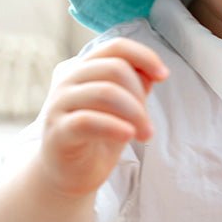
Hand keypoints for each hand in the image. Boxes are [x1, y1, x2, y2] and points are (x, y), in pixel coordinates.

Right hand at [39, 38, 168, 197]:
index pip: (116, 47)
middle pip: (115, 68)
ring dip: (135, 114)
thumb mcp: (124, 108)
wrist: (70, 174)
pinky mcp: (57, 131)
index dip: (144, 56)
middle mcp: (69, 80)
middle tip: (148, 125)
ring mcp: (60, 104)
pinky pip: (88, 120)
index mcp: (85, 69)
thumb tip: (152, 71)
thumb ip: (135, 85)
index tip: (163, 75)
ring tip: (145, 135)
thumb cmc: (99, 137)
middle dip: (140, 96)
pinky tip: (128, 135)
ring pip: (105, 92)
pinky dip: (114, 127)